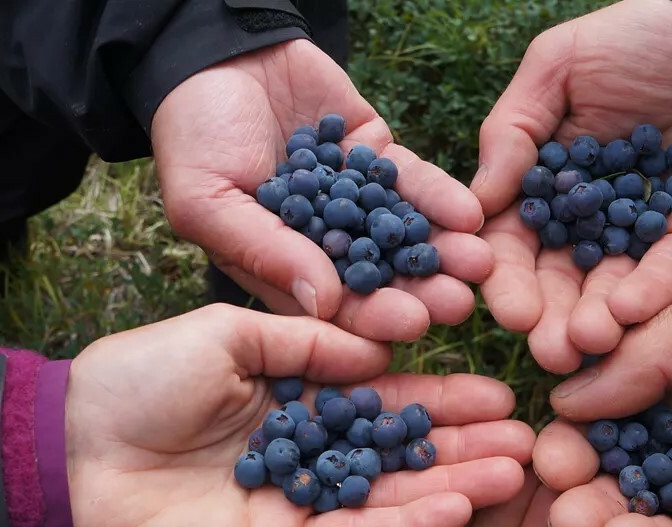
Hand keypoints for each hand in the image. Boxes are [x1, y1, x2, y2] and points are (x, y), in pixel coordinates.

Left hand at [62, 303, 533, 526]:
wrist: (72, 448)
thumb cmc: (141, 376)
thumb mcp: (227, 331)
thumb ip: (306, 341)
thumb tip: (380, 348)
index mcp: (294, 391)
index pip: (384, 393)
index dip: (440, 392)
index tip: (498, 387)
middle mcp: (306, 447)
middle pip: (400, 448)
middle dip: (464, 443)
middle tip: (531, 438)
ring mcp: (297, 500)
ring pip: (389, 495)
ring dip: (454, 485)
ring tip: (519, 471)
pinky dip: (406, 525)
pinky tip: (460, 507)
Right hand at [152, 39, 491, 342]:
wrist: (214, 53)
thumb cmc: (192, 133)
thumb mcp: (208, 199)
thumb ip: (265, 250)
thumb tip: (324, 305)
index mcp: (279, 267)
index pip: (331, 305)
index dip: (369, 318)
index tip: (408, 328)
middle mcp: (322, 242)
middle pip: (379, 276)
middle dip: (419, 291)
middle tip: (459, 306)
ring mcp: (353, 200)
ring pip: (404, 233)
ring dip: (441, 251)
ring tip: (479, 265)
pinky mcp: (376, 156)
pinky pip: (413, 182)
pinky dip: (440, 197)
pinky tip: (469, 215)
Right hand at [471, 0, 671, 372]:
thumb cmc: (643, 35)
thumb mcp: (560, 66)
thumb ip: (512, 131)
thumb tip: (476, 205)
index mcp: (547, 180)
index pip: (516, 240)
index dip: (506, 277)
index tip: (505, 309)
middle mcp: (589, 216)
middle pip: (561, 278)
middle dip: (550, 317)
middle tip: (546, 351)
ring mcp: (643, 230)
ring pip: (611, 288)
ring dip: (595, 320)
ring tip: (586, 345)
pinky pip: (671, 272)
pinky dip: (650, 294)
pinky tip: (628, 314)